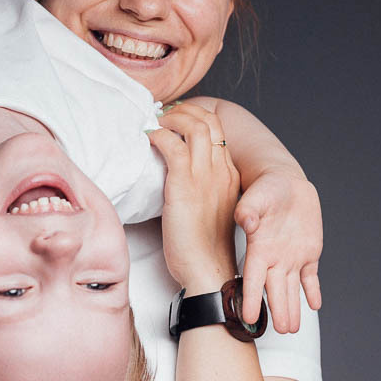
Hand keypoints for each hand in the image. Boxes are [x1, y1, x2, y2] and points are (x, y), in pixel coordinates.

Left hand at [148, 102, 239, 291]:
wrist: (208, 270)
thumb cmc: (203, 247)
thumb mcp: (209, 210)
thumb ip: (202, 188)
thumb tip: (177, 174)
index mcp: (230, 176)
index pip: (218, 132)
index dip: (197, 118)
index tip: (178, 119)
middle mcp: (222, 171)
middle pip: (209, 121)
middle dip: (185, 110)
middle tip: (165, 114)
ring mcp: (206, 177)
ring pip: (194, 127)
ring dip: (171, 118)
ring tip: (156, 123)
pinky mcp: (185, 186)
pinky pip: (173, 146)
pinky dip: (159, 136)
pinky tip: (149, 140)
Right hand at [235, 172, 322, 332]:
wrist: (285, 183)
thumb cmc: (266, 189)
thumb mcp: (256, 197)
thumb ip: (249, 211)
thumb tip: (245, 221)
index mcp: (259, 248)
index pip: (253, 279)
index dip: (251, 298)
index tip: (248, 317)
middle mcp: (274, 258)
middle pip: (275, 290)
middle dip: (278, 310)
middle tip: (280, 331)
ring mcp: (292, 258)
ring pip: (291, 289)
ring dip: (292, 308)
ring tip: (291, 328)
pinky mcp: (308, 254)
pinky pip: (310, 277)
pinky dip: (312, 291)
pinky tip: (314, 305)